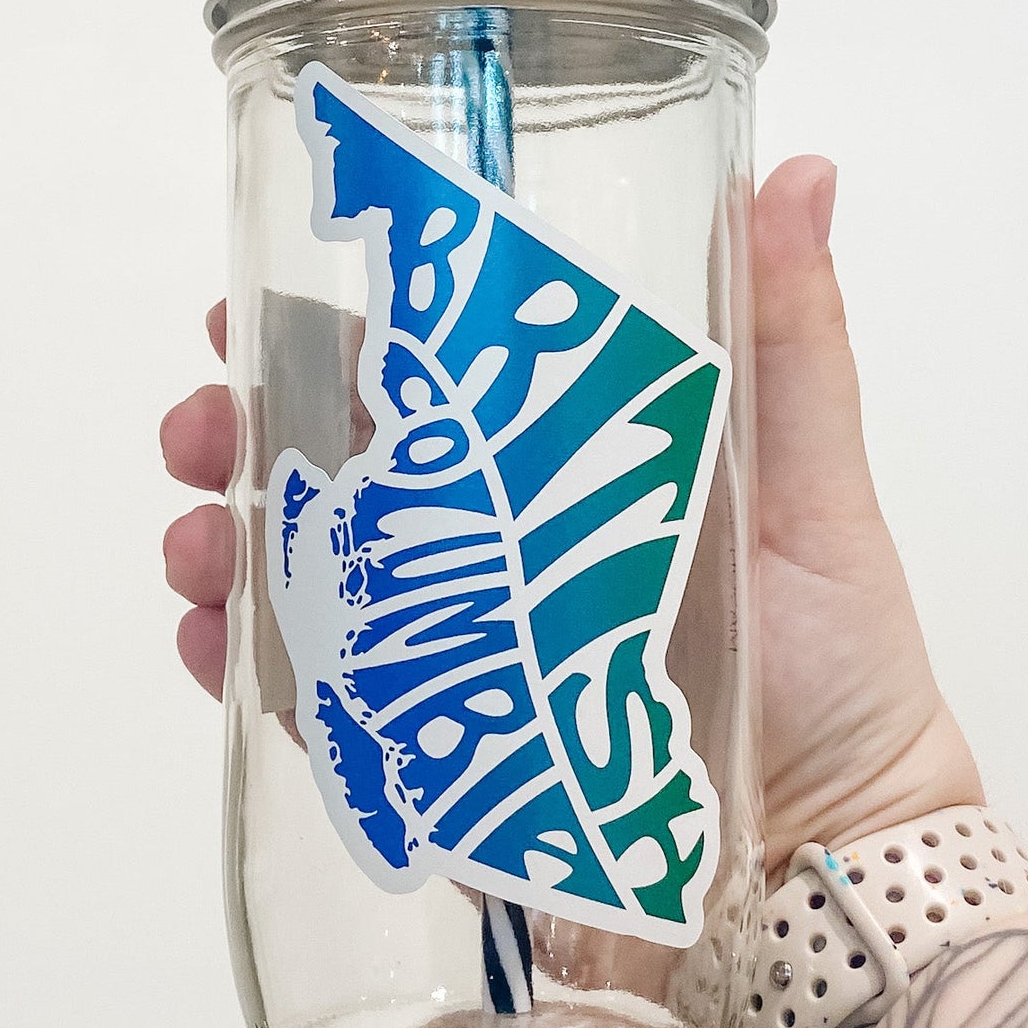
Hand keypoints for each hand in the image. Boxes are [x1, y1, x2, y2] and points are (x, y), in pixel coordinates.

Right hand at [159, 157, 982, 873]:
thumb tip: (803, 171)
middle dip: (244, 432)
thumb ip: (794, 339)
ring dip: (227, 543)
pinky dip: (246, 668)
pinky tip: (210, 646)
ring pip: (306, 573)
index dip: (329, 332)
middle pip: (338, 467)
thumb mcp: (811, 481)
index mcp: (555, 465)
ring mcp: (450, 646)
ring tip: (195, 545)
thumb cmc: (832, 661)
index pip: (422, 380)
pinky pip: (316, 699)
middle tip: (198, 426)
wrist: (826, 856)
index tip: (256, 300)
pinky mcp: (432, 749)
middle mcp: (490, 544)